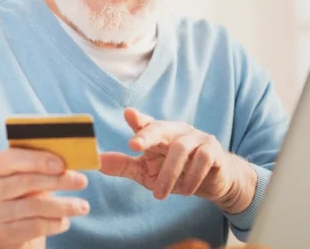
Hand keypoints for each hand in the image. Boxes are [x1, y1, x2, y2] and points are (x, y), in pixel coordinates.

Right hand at [0, 148, 89, 248]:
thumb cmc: (15, 197)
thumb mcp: (19, 178)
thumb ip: (37, 166)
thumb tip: (71, 159)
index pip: (11, 159)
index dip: (38, 160)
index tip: (62, 164)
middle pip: (26, 182)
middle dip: (58, 180)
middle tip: (82, 181)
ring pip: (34, 206)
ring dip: (63, 205)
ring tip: (82, 206)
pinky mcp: (3, 235)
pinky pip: (35, 227)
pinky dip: (55, 223)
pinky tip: (65, 221)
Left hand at [99, 108, 256, 213]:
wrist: (212, 183)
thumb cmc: (174, 173)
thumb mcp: (145, 172)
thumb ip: (123, 165)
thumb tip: (96, 163)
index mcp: (159, 133)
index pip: (146, 122)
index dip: (138, 119)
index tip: (128, 114)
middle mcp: (177, 131)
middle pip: (161, 127)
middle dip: (147, 135)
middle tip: (133, 146)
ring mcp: (197, 138)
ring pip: (181, 149)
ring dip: (169, 173)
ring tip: (159, 194)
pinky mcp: (214, 150)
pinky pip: (203, 159)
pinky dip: (192, 177)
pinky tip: (185, 190)